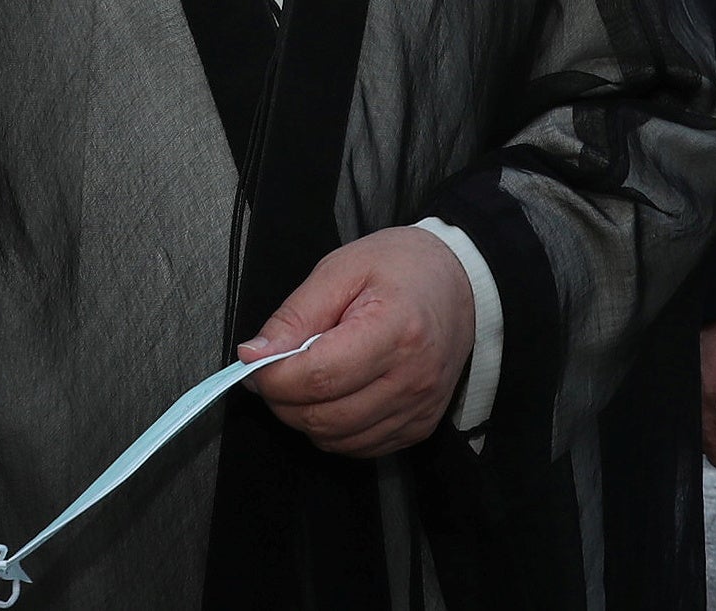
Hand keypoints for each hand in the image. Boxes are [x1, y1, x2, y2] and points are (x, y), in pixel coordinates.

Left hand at [242, 228, 476, 458]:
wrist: (460, 282)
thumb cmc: (402, 268)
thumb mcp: (341, 270)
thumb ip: (295, 315)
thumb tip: (255, 355)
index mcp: (396, 330)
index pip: (319, 377)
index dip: (274, 377)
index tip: (255, 362)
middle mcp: (413, 378)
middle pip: (325, 417)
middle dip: (282, 400)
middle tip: (272, 371)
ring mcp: (419, 408)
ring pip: (338, 440)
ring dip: (305, 417)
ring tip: (304, 379)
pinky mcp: (419, 426)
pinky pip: (360, 447)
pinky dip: (333, 430)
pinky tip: (332, 396)